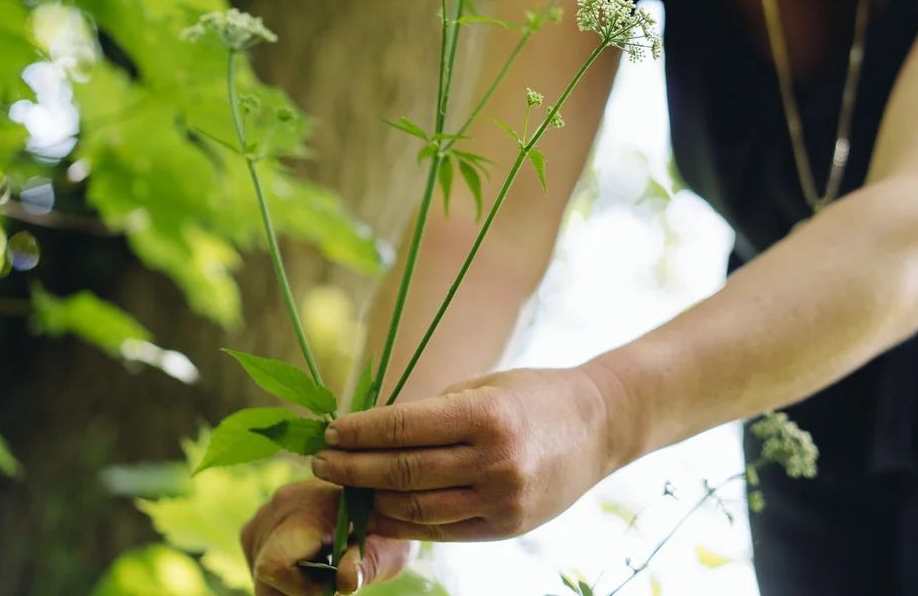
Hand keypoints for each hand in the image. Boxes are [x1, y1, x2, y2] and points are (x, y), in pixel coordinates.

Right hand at [240, 478, 414, 594]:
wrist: (373, 502)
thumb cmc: (386, 531)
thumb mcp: (390, 547)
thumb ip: (368, 562)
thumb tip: (346, 581)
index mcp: (312, 505)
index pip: (276, 563)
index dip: (302, 589)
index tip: (334, 586)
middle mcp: (278, 506)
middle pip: (267, 576)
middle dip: (298, 590)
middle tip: (331, 580)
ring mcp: (262, 516)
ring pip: (262, 578)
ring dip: (291, 586)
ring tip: (322, 569)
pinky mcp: (254, 529)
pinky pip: (261, 569)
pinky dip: (285, 578)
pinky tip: (310, 565)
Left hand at [311, 367, 617, 542]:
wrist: (599, 426)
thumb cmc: (532, 396)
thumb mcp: (484, 388)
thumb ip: (433, 414)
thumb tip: (369, 434)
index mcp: (487, 415)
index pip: (404, 428)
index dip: (359, 432)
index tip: (327, 431)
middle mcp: (495, 461)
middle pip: (403, 472)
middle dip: (352, 468)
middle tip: (318, 461)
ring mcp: (502, 500)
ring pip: (416, 508)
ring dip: (371, 499)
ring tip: (343, 486)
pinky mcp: (505, 526)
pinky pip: (441, 528)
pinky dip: (404, 520)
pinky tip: (379, 507)